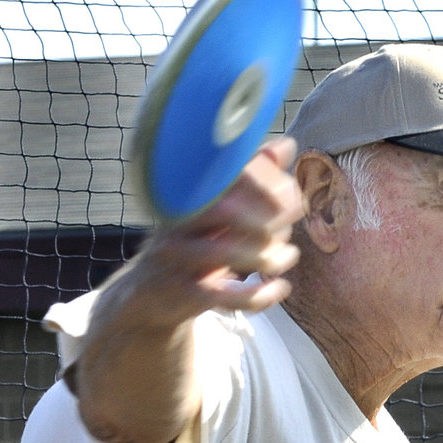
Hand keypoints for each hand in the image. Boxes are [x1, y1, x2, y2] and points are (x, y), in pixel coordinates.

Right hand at [73, 137, 303, 442]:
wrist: (149, 294)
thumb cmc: (195, 241)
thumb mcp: (218, 206)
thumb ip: (253, 177)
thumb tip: (287, 145)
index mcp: (189, 192)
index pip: (227, 175)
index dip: (268, 184)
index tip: (293, 196)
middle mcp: (178, 220)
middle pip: (227, 210)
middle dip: (271, 220)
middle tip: (289, 229)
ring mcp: (178, 258)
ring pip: (229, 254)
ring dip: (271, 257)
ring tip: (288, 257)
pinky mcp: (185, 294)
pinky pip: (228, 297)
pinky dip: (263, 295)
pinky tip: (282, 287)